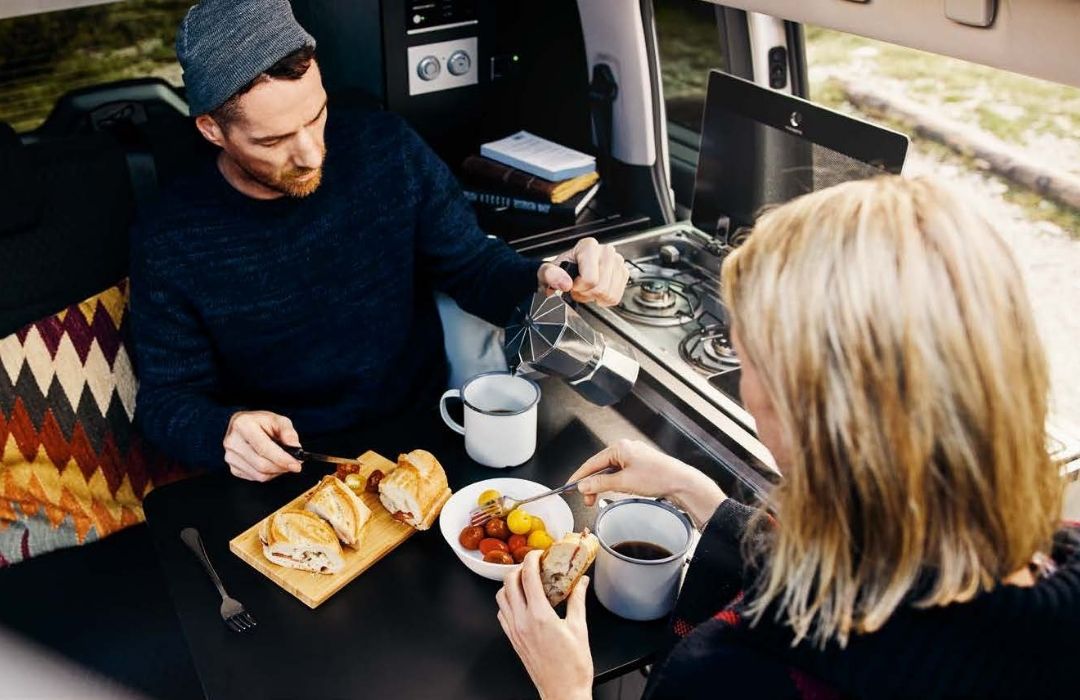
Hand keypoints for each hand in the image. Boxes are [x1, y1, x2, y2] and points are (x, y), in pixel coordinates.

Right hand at [223, 410, 302, 481]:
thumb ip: (288, 432)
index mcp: (242, 425)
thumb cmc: (261, 422)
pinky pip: (255, 478)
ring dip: (277, 472)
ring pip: (259, 475)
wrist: (245, 426)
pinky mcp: (233, 468)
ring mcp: (230, 456)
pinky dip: (268, 474)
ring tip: (284, 462)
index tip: (297, 464)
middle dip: (282, 467)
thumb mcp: (278, 420)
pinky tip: (272, 464)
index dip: (282, 459)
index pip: (264, 448)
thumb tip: (295, 448)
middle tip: (295, 464)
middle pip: (261, 464)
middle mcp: (232, 441)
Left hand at [496, 550, 592, 699]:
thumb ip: (578, 600)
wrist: (563, 692)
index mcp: (539, 615)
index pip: (528, 576)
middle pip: (509, 582)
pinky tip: (521, 603)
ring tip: (526, 581)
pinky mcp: (513, 640)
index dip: (532, 559)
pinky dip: (508, 602)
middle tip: (533, 565)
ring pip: (501, 597)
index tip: (539, 553)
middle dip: (519, 568)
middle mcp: (522, 621)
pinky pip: (502, 614)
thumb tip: (581, 583)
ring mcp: (514, 631)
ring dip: (510, 585)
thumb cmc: (573, 666)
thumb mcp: (580, 628)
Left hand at [538, 237, 628, 305]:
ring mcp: (617, 261)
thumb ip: (551, 275)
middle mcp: (605, 251)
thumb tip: (565, 283)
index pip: (590, 279)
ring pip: (610, 293)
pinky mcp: (623, 273)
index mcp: (588, 247)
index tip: (571, 284)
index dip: (578, 288)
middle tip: (578, 288)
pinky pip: (616, 297)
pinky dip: (604, 299)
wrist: (568, 272)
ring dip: (595, 297)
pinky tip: (596, 290)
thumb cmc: (560, 271)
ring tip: (586, 289)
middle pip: (601, 288)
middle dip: (587, 294)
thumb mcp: (546, 272)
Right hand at [567, 439, 726, 527]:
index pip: (592, 462)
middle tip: (586, 499)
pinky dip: (613, 482)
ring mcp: (633, 456)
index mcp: (620, 447)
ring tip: (597, 497)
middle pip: (600, 466)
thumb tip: (583, 485)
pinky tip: (612, 490)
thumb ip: (600, 483)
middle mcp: (625, 448)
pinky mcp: (640, 465)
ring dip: (602, 485)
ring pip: (610, 471)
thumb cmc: (658, 477)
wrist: (681, 482)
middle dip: (591, 484)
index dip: (579, 476)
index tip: (570, 487)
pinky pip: (619, 472)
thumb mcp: (624, 482)